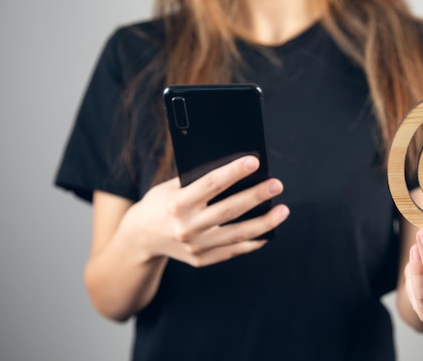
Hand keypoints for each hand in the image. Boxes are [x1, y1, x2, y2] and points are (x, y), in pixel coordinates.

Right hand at [117, 155, 288, 266]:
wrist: (140, 239)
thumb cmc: (160, 204)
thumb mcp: (169, 187)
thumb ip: (196, 180)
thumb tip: (235, 170)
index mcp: (176, 204)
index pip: (210, 185)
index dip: (233, 172)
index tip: (254, 161)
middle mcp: (186, 227)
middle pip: (228, 210)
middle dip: (256, 196)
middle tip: (277, 185)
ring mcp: (195, 247)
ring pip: (237, 234)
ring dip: (264, 223)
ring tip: (283, 210)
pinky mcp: (202, 260)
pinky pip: (234, 250)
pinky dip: (253, 241)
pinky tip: (268, 231)